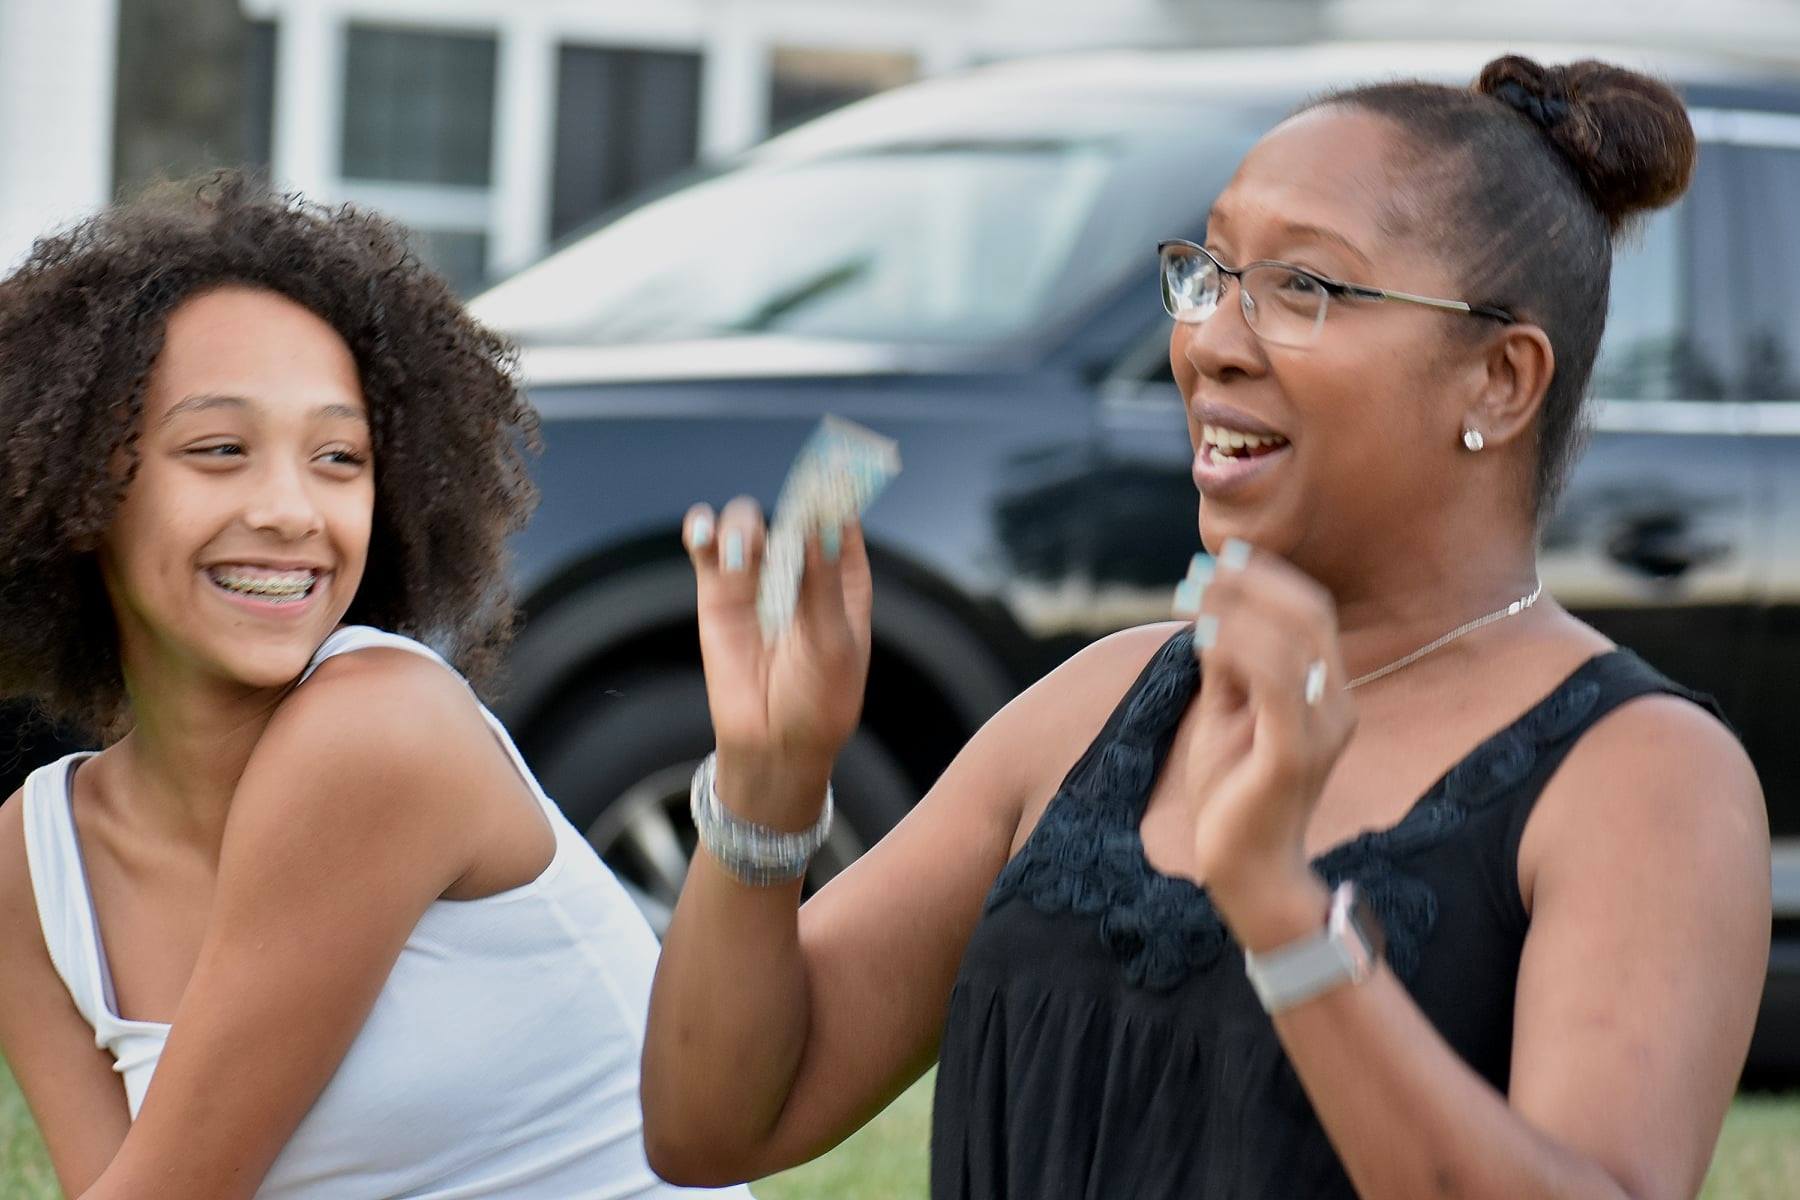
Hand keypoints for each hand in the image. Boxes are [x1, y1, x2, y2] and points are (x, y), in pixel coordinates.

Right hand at [683, 498, 873, 824]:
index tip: (835, 467)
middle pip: (792, 511)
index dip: (837, 490)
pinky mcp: (717, 593)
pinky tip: (703, 530)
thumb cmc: (820, 699)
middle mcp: (801, 567)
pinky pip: (707, 548)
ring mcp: (757, 578)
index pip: (840, 517)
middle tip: (788, 516)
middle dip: (789, 501)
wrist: (775, 745)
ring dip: (745, 525)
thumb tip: (822, 523)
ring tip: (745, 552)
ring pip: (748, 523)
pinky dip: (702, 530)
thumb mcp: (834, 642)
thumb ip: (823, 582)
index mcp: (843, 575)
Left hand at [1183, 541, 1355, 926]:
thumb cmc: (1234, 793)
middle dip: (1255, 582)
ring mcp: (1320, 731)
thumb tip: (1214, 612)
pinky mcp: (1294, 755)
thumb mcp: (1227, 714)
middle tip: (1202, 566)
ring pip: (1294, 641)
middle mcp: (1336, 706)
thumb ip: (1229, 667)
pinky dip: (1240, 649)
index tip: (1222, 554)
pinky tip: (1203, 635)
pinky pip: (1275, 684)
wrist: (1244, 871)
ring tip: (1192, 592)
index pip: (1312, 615)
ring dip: (1240, 608)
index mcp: (1326, 694)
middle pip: (1311, 616)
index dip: (1270, 578)